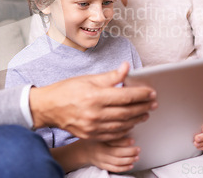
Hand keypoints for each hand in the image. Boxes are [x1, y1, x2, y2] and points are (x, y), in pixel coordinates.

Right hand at [29, 62, 156, 140]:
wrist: (49, 107)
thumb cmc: (67, 90)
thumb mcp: (88, 79)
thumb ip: (110, 76)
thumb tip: (126, 68)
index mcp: (95, 96)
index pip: (125, 96)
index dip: (141, 94)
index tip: (151, 92)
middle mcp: (94, 113)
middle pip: (126, 112)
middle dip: (143, 107)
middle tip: (153, 103)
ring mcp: (92, 126)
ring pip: (122, 125)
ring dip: (136, 119)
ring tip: (145, 113)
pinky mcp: (90, 135)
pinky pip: (112, 135)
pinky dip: (124, 129)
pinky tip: (131, 124)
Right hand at [84, 137, 140, 172]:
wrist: (84, 150)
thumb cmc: (94, 140)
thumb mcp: (100, 133)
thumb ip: (111, 132)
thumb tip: (126, 128)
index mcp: (100, 141)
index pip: (113, 141)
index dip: (124, 141)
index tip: (133, 140)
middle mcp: (101, 151)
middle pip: (116, 153)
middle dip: (130, 152)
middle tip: (138, 149)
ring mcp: (102, 160)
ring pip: (117, 162)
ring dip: (129, 160)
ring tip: (136, 157)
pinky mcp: (103, 166)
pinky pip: (114, 169)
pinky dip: (124, 168)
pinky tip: (130, 165)